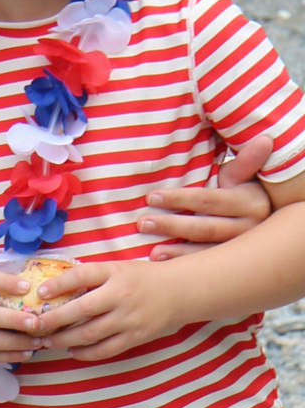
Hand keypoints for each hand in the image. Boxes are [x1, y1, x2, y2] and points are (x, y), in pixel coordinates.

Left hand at [31, 259, 177, 359]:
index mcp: (114, 273)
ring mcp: (129, 319)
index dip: (58, 284)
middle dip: (54, 319)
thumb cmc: (142, 277)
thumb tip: (55, 284)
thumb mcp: (117, 267)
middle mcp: (120, 296)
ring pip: (90, 333)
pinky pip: (107, 349)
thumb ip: (91, 275)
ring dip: (65, 339)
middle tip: (35, 325)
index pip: (81, 276)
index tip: (40, 292)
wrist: (181, 292)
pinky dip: (87, 353)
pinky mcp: (136, 337)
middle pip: (81, 309)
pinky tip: (72, 351)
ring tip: (47, 341)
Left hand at [138, 136, 272, 258]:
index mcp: (249, 203)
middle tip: (142, 223)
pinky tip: (165, 266)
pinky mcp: (234, 264)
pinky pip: (210, 268)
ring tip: (152, 252)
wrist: (264, 218)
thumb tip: (264, 139)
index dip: (179, 198)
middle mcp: (249, 228)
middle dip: (172, 225)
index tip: (150, 197)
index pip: (208, 200)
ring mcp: (242, 249)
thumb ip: (246, 161)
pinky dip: (187, 266)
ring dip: (178, 252)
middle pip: (205, 227)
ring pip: (208, 251)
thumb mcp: (243, 175)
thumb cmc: (242, 190)